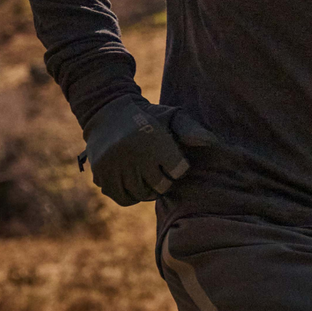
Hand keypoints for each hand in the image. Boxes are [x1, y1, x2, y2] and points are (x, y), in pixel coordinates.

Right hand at [80, 96, 220, 206]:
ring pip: (141, 195)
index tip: (173, 159)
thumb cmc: (149, 117)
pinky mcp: (100, 174)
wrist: (108, 112)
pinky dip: (131, 195)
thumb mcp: (172, 116)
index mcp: (155, 139)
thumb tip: (211, 142)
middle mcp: (134, 153)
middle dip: (164, 180)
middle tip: (159, 169)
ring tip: (146, 175)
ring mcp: (115, 165)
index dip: (179, 168)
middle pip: (160, 186)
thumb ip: (191, 130)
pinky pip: (122, 198)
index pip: (178, 171)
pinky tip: (133, 182)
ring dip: (147, 189)